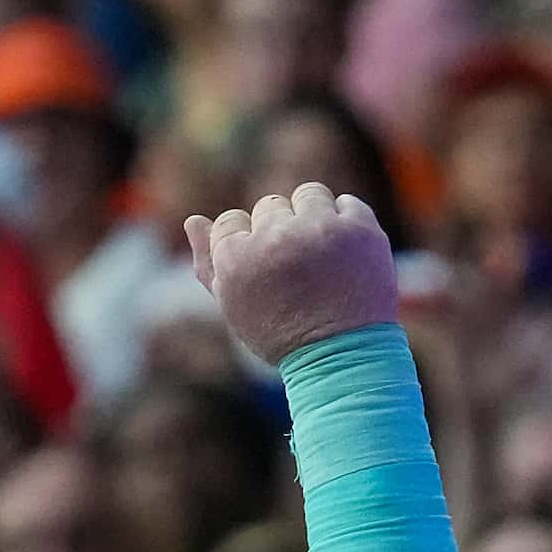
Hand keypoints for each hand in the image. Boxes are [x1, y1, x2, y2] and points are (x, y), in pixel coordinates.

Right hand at [186, 184, 398, 366]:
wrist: (344, 357)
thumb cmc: (281, 335)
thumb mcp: (234, 305)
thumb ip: (208, 263)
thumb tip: (193, 220)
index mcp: (237, 257)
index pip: (228, 221)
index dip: (243, 245)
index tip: (262, 269)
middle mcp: (276, 237)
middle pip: (269, 205)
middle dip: (279, 230)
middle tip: (295, 268)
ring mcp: (321, 229)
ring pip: (308, 194)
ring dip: (312, 215)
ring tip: (320, 250)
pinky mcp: (359, 229)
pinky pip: (347, 202)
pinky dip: (346, 222)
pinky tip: (345, 251)